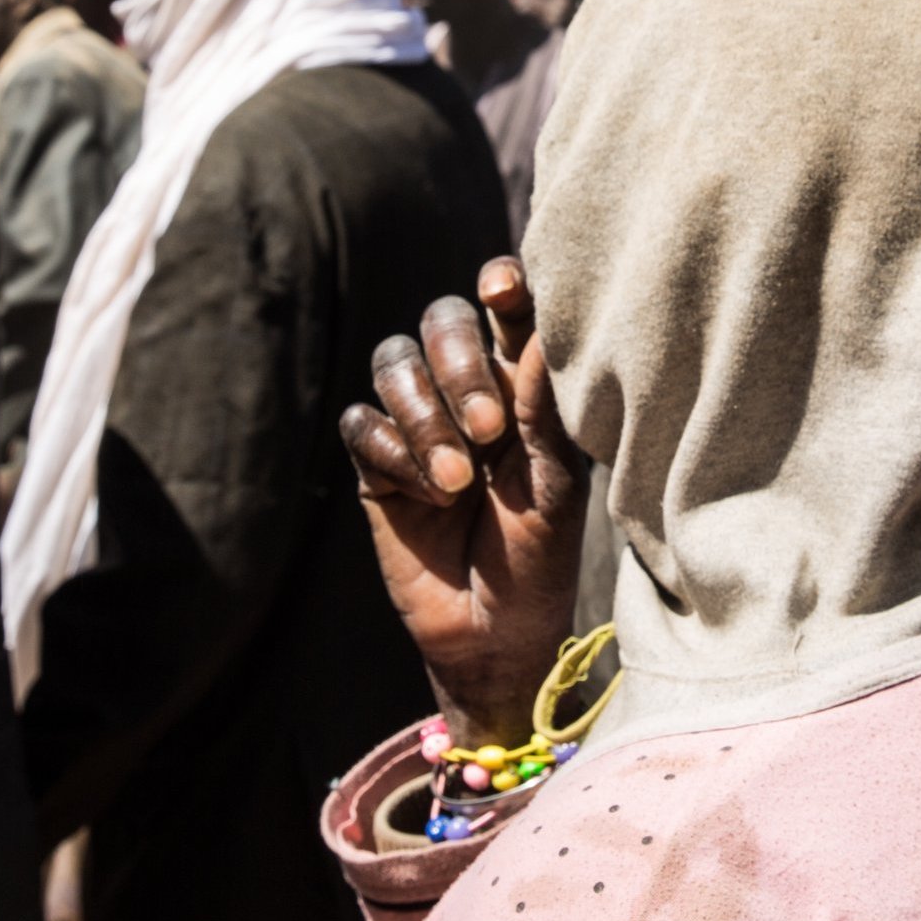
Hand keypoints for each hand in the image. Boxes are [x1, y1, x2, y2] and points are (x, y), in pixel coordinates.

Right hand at [338, 257, 585, 750]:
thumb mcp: (557, 488)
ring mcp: (417, 424)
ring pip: (394, 363)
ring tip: (458, 481)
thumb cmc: (542, 559)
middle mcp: (467, 389)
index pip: (507, 310)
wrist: (495, 635)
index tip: (502, 288)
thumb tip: (538, 332)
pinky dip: (393, 452)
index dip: (502, 285)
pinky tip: (427, 495)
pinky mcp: (376, 463)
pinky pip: (363, 424)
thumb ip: (544, 410)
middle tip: (487, 430)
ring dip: (424, 417)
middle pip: (441, 321)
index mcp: (523, 383)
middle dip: (459, 365)